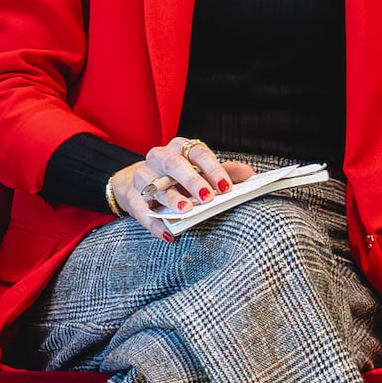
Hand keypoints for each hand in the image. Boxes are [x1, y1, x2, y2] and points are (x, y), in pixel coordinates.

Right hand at [105, 137, 229, 222]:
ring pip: (155, 185)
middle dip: (192, 181)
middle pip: (175, 165)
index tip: (226, 188)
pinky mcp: (132, 196)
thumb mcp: (198, 170)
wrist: (136, 181)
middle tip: (207, 197)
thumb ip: (223, 171)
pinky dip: (155, 223)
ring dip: (172, 198)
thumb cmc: (175, 176)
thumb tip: (249, 173)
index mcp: (179, 148)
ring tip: (186, 210)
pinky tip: (167, 234)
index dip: (213, 169)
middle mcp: (159, 157)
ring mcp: (143, 175)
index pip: (198, 152)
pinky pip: (141, 210)